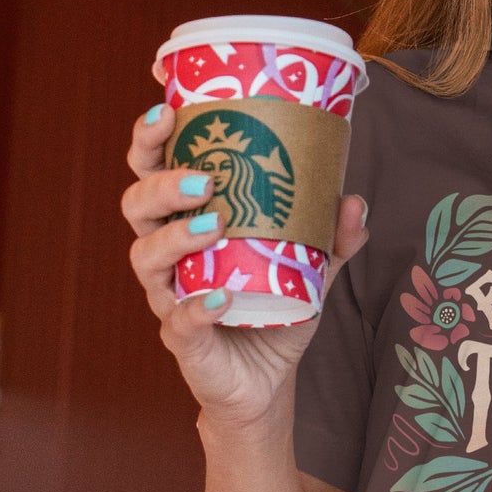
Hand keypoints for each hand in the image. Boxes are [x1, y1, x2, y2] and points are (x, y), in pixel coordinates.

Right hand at [121, 102, 369, 429]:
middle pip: (137, 206)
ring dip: (176, 236)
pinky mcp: (182, 340)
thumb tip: (354, 201)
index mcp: (187, 222)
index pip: (153, 170)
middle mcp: (168, 255)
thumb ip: (332, 236)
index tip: (165, 108)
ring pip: (146, 257)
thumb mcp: (311, 268)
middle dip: (160, 184)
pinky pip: (178, 321)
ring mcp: (169, 296)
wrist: (266, 382)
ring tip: (214, 225)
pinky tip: (221, 297)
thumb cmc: (274, 309)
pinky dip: (197, 306)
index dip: (149, 139)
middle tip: (202, 177)